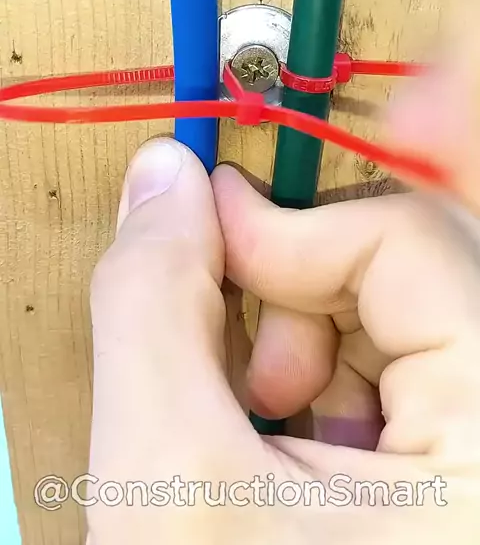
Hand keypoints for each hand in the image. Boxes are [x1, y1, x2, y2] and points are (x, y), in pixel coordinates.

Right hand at [86, 138, 479, 543]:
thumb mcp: (172, 480)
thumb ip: (157, 307)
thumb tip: (166, 176)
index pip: (411, 244)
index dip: (290, 227)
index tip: (201, 226)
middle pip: (415, 273)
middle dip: (303, 297)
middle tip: (245, 371)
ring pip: (407, 320)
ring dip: (314, 346)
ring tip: (263, 422)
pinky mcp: (461, 468)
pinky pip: (409, 371)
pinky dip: (335, 383)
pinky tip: (295, 447)